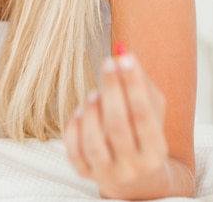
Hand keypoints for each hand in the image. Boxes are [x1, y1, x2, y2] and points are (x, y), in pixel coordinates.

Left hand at [64, 52, 167, 198]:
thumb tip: (123, 53)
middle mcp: (132, 166)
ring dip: (91, 111)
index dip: (133, 85)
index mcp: (155, 151)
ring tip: (94, 93)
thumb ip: (140, 81)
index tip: (124, 58)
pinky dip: (73, 128)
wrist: (135, 176)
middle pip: (118, 127)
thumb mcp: (152, 108)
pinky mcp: (85, 174)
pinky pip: (73, 151)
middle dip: (112, 91)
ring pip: (93, 142)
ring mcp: (107, 173)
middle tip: (107, 63)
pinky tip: (80, 112)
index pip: (143, 115)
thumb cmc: (142, 130)